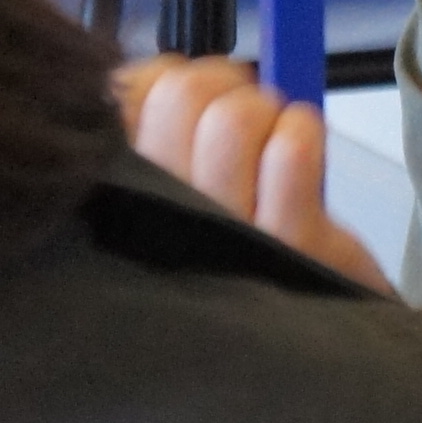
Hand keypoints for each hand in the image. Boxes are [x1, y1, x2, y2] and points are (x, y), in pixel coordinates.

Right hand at [115, 56, 389, 293]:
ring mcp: (227, 242)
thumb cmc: (239, 265)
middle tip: (234, 108)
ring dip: (263, 107)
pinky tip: (301, 153)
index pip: (114, 104)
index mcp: (121, 208)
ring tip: (271, 137)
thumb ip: (154, 136)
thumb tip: (159, 72)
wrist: (307, 350)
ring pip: (232, 120)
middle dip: (216, 81)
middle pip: (176, 97)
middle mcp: (160, 228)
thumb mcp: (173, 207)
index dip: (157, 80)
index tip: (180, 94)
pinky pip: (290, 153)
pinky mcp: (291, 250)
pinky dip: (301, 130)